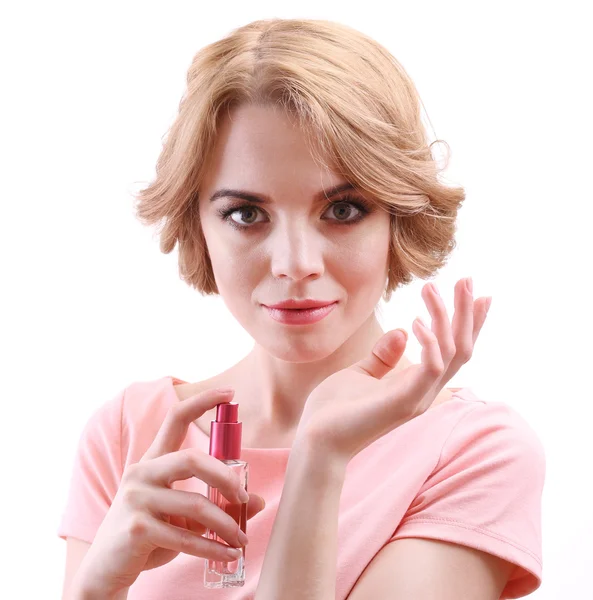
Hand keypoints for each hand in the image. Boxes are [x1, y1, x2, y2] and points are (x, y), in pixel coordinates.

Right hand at [75, 388, 264, 594]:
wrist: (106, 570)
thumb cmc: (149, 534)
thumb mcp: (182, 516)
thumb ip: (214, 504)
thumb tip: (258, 502)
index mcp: (153, 461)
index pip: (175, 418)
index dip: (202, 401)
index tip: (229, 392)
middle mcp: (141, 473)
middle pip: (191, 459)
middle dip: (224, 477)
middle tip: (245, 497)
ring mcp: (136, 499)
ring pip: (195, 505)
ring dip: (225, 525)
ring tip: (241, 539)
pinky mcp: (136, 529)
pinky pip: (185, 538)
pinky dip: (212, 549)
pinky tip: (228, 554)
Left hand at [295, 278, 490, 462]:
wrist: (315, 440)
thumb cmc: (334, 410)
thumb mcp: (360, 374)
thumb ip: (382, 356)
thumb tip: (401, 332)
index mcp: (416, 385)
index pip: (452, 350)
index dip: (467, 323)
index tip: (477, 293)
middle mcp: (424, 391)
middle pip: (461, 348)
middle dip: (467, 313)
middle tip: (467, 279)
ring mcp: (417, 398)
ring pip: (451, 353)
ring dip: (446, 317)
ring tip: (430, 288)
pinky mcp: (404, 403)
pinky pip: (430, 368)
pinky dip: (430, 342)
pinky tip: (416, 321)